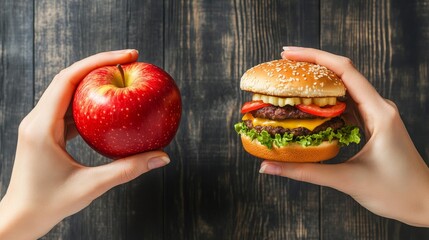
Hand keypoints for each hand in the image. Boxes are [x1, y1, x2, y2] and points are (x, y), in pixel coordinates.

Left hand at [0, 50, 170, 239]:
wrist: (22, 217)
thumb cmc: (50, 204)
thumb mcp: (92, 186)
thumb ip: (128, 169)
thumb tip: (162, 157)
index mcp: (41, 126)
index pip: (68, 79)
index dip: (98, 61)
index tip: (128, 56)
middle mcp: (37, 119)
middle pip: (68, 78)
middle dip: (99, 65)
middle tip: (131, 61)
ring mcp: (40, 125)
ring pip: (68, 91)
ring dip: (94, 82)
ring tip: (121, 77)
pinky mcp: (45, 132)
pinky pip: (69, 109)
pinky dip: (91, 102)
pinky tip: (110, 106)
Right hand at [259, 47, 428, 226]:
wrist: (424, 203)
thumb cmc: (395, 192)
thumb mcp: (346, 180)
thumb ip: (305, 172)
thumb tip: (269, 166)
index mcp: (379, 112)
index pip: (344, 71)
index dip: (314, 57)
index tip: (288, 54)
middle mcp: (379, 107)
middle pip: (342, 73)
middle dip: (312, 64)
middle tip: (283, 63)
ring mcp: (377, 114)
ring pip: (344, 88)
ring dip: (318, 82)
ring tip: (291, 80)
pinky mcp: (373, 124)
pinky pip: (347, 104)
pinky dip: (326, 101)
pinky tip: (309, 105)